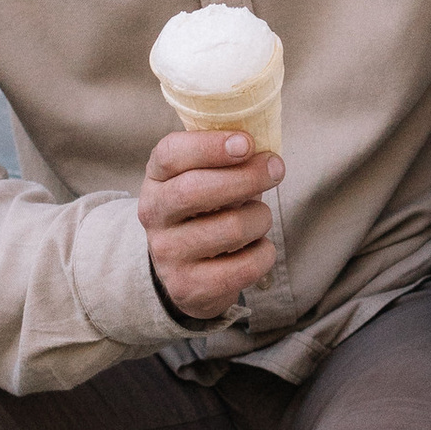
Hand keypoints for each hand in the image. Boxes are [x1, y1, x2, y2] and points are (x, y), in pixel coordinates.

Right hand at [138, 126, 282, 324]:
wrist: (187, 272)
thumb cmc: (207, 211)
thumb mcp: (205, 178)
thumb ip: (228, 159)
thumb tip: (267, 154)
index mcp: (156, 178)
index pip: (171, 154)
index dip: (210, 146)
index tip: (246, 142)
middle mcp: (154, 215)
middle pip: (197, 189)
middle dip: (247, 176)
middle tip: (276, 168)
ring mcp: (168, 254)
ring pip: (230, 228)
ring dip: (260, 217)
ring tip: (260, 217)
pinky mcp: (188, 287)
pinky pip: (245, 266)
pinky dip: (264, 252)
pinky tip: (258, 247)